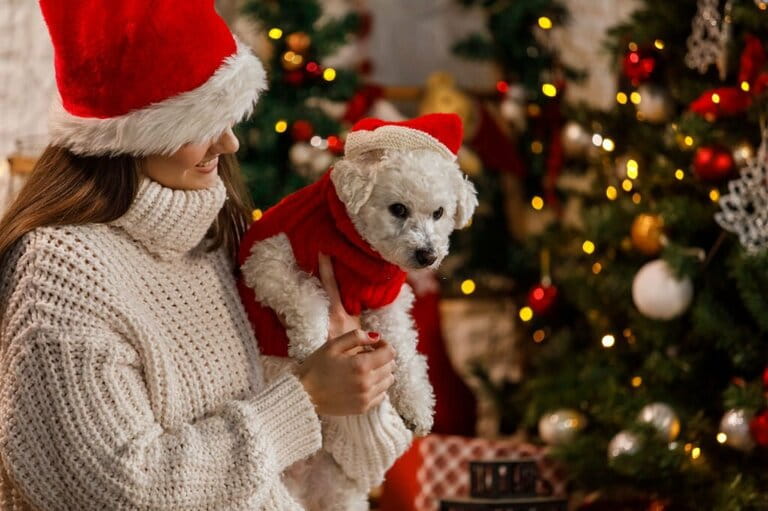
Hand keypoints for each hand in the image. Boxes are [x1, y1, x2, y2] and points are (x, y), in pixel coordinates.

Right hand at [292, 253, 396, 414]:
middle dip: (382, 357)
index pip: (390, 353)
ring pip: (388, 381)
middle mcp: (367, 383)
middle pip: (390, 366)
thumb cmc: (316, 367)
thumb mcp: (333, 345)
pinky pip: (381, 395)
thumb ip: (356, 337)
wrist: (303, 394)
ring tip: (364, 369)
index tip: (374, 344)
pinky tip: (363, 382)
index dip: (384, 344)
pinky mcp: (363, 408)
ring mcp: (366, 398)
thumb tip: (376, 337)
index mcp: (361, 365)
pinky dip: (377, 386)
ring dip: (381, 372)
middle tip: (366, 355)